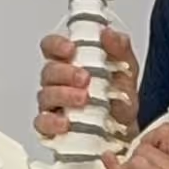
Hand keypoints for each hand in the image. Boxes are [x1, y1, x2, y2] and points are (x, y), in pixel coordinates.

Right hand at [36, 26, 136, 142]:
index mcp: (70, 63)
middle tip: (85, 78)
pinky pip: (42, 124)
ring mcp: (52, 105)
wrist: (125, 134)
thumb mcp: (126, 71)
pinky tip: (66, 123)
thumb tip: (108, 33)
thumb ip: (119, 49)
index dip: (56, 45)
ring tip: (84, 99)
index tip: (71, 49)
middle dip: (65, 72)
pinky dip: (52, 122)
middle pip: (48, 71)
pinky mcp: (51, 128)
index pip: (52, 46)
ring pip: (45, 95)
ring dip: (64, 95)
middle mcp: (57, 82)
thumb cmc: (118, 101)